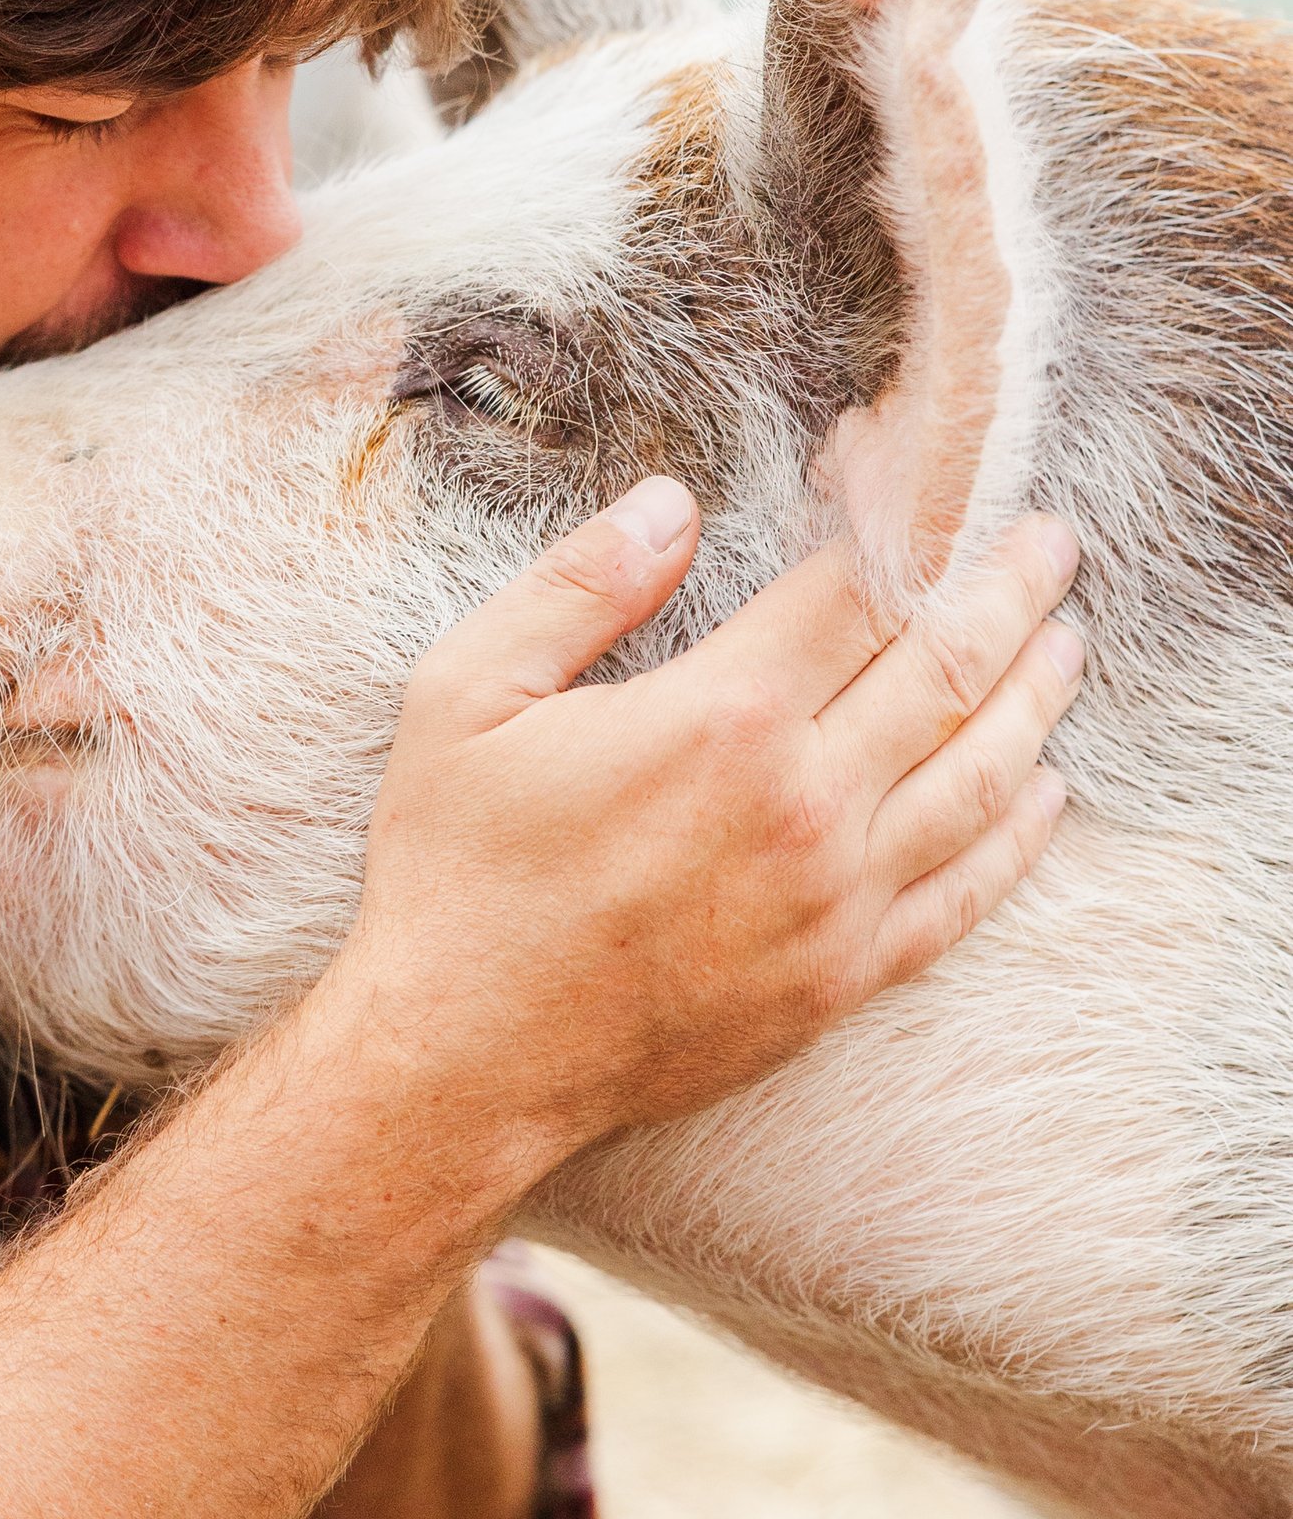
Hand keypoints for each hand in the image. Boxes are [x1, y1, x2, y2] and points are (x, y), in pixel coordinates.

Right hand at [329, 477, 1080, 1177]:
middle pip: (945, 670)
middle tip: (1047, 542)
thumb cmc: (454, 867)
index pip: (854, 585)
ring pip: (978, 778)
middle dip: (1006, 591)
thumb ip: (577, 585)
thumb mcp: (467, 691)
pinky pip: (961, 897)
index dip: (896, 512)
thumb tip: (671, 503)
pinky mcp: (841, 979)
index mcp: (720, 717)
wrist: (462, 1056)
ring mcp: (835, 900)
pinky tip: (1040, 791)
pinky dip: (1013, 836)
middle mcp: (803, 805)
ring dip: (1034, 699)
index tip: (909, 463)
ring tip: (1065, 643)